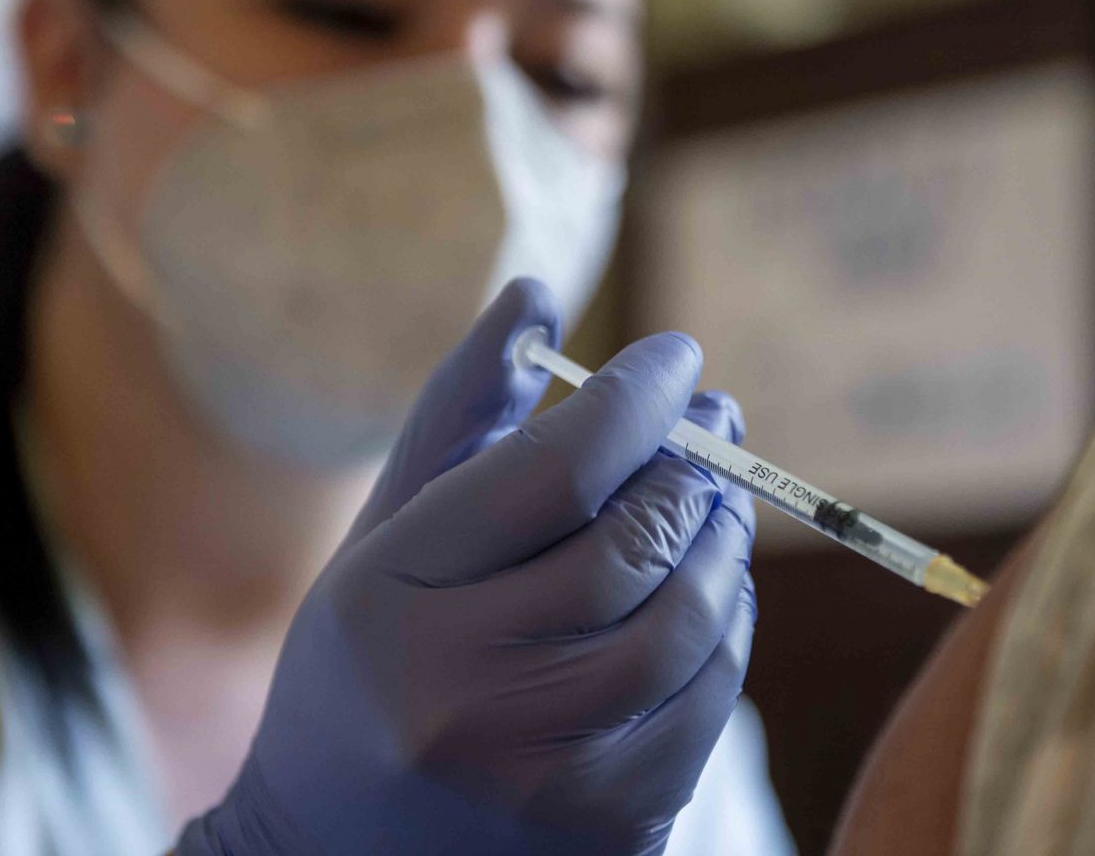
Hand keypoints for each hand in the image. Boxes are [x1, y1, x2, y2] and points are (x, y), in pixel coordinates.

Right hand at [178, 278, 757, 855]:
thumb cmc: (365, 670)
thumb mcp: (386, 539)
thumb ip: (460, 415)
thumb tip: (539, 292)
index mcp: (392, 602)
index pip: (555, 471)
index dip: (638, 398)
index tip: (680, 356)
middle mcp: (463, 695)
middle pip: (634, 545)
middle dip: (694, 466)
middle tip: (715, 426)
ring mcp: (541, 776)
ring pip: (690, 621)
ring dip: (724, 541)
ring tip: (714, 502)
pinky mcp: (607, 830)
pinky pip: (710, 700)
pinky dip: (728, 628)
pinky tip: (708, 593)